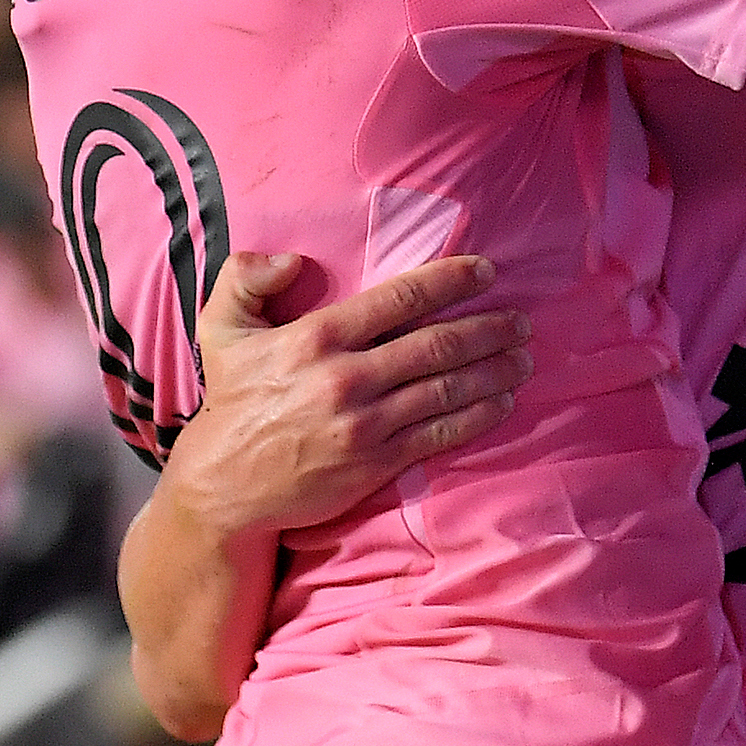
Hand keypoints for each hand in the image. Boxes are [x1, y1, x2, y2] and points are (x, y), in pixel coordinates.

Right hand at [164, 251, 531, 541]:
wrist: (222, 486)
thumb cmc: (231, 402)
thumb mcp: (221, 331)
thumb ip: (245, 279)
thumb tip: (289, 259)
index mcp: (317, 338)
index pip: (401, 298)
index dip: (451, 280)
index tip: (486, 271)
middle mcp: (347, 378)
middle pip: (438, 344)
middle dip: (489, 328)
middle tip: (521, 320)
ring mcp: (365, 423)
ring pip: (447, 389)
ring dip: (494, 370)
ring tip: (524, 358)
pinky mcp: (376, 463)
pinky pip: (440, 434)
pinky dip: (478, 415)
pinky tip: (502, 402)